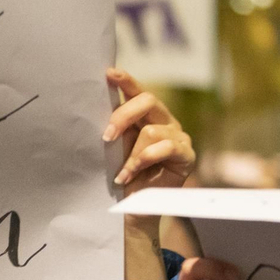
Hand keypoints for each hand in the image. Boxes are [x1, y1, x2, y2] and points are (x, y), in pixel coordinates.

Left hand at [104, 69, 194, 193]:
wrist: (135, 206)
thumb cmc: (123, 174)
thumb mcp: (115, 147)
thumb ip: (114, 127)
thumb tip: (92, 106)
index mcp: (147, 115)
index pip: (138, 92)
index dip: (126, 80)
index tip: (109, 73)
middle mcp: (165, 120)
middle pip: (148, 101)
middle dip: (123, 117)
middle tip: (106, 137)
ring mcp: (179, 136)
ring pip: (152, 130)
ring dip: (132, 154)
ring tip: (122, 172)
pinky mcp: (187, 154)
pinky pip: (166, 147)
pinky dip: (144, 161)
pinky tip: (130, 175)